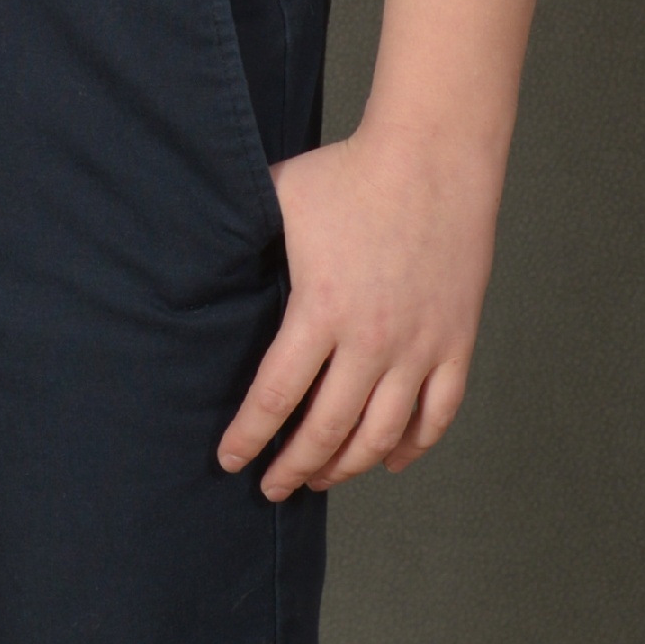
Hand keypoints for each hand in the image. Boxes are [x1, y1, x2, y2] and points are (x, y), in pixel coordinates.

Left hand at [216, 121, 500, 497]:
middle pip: (326, 431)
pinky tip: (389, 460)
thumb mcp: (279, 199)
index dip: (249, 436)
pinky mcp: (455, 340)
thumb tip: (189, 256)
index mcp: (319, 311)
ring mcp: (419, 346)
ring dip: (347, 466)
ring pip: (381, 434)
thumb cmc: (347, 173)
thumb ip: (240, 238)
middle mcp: (371, 341)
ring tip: (321, 477)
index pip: (275, 397)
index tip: (230, 460)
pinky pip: (437, 413)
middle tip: (271, 487)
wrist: (433, 156)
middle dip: (293, 467)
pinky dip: (412, 445)